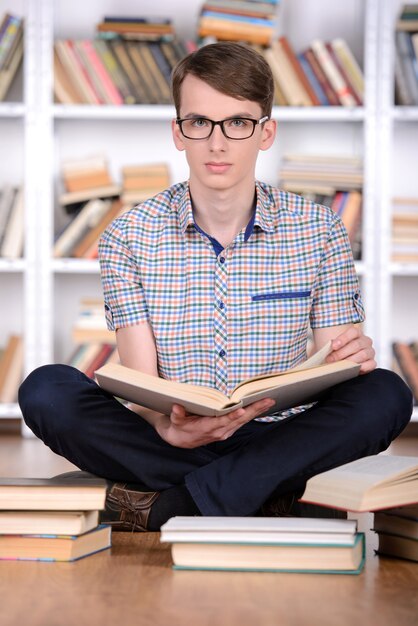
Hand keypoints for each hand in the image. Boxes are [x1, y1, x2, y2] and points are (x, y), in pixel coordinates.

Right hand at [154, 398, 275, 448]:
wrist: (182, 440)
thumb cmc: (180, 427)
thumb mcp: (176, 421)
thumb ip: (177, 414)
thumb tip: (177, 407)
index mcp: (208, 428)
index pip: (223, 421)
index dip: (232, 416)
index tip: (241, 410)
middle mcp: (220, 431)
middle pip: (240, 419)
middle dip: (254, 409)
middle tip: (268, 400)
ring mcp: (226, 432)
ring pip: (244, 420)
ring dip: (257, 411)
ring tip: (269, 401)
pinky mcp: (228, 430)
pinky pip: (243, 422)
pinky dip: (252, 414)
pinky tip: (260, 407)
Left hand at [326, 325, 375, 373]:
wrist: (339, 361)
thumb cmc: (335, 351)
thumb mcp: (331, 347)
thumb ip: (330, 346)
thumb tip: (325, 349)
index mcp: (356, 333)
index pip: (353, 332)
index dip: (343, 338)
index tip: (333, 346)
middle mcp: (365, 341)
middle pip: (356, 345)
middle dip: (342, 353)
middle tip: (331, 359)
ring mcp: (370, 351)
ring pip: (363, 355)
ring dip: (349, 361)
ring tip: (339, 366)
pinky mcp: (372, 362)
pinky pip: (371, 364)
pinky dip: (362, 367)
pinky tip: (353, 370)